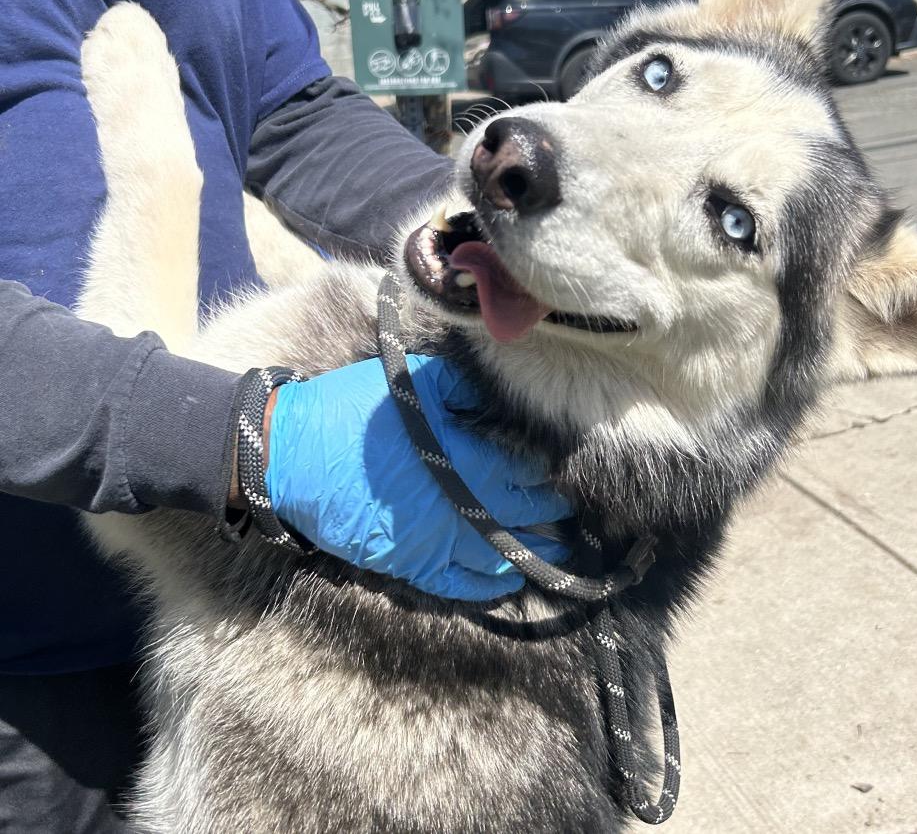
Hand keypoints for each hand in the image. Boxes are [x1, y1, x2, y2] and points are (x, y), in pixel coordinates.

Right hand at [263, 355, 571, 600]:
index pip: (526, 472)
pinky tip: (509, 582)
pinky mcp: (410, 564)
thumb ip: (462, 385)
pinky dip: (489, 586)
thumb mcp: (412, 380)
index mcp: (466, 458)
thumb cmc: (353, 411)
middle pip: (523, 515)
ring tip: (560, 551)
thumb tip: (499, 389)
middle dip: (552, 512)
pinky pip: (460, 585)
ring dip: (535, 553)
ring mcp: (436, 541)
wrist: (294, 455)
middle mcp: (461, 506)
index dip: (549, 472)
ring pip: (500, 555)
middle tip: (573, 509)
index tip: (567, 471)